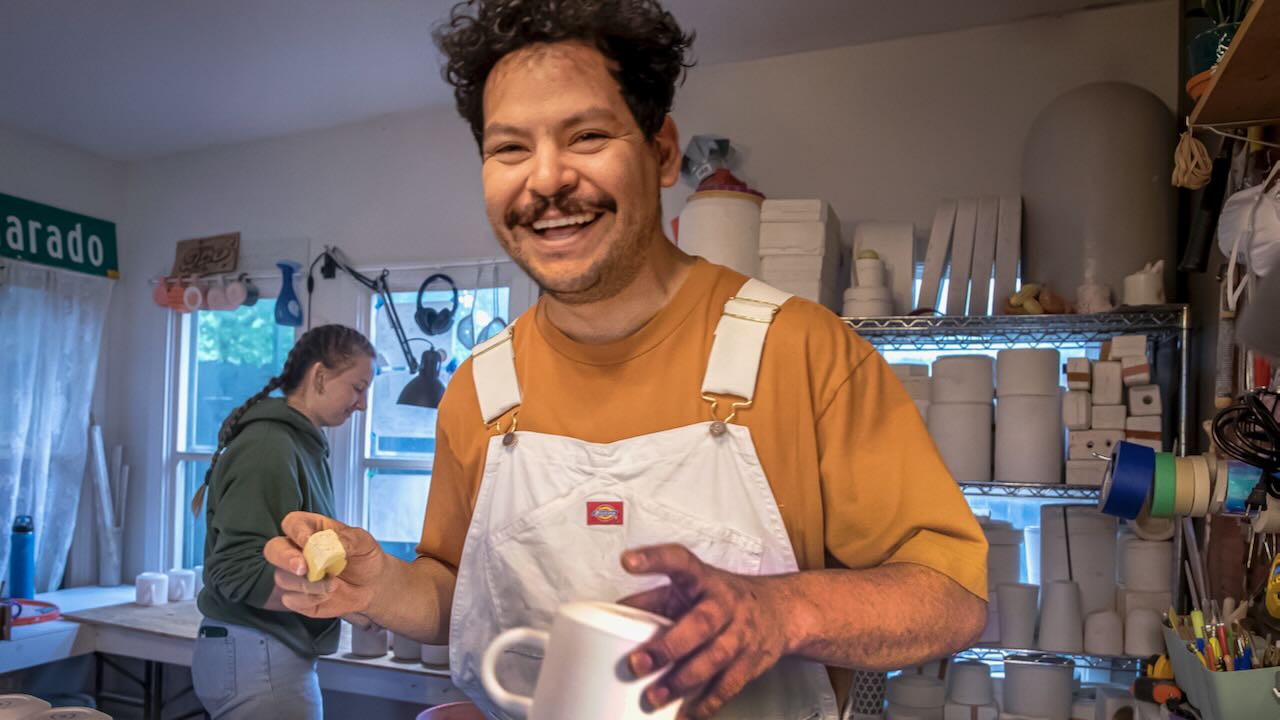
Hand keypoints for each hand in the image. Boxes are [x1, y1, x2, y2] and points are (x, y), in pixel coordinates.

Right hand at [262, 511, 385, 617]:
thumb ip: (348, 540)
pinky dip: (310, 599)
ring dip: (308, 584)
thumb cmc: (363, 557)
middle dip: (285, 559)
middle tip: (303, 568)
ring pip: (283, 578)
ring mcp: (293, 574)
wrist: (371, 585)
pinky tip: (328, 594)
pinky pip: (291, 600)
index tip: (309, 541)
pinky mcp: (296, 596)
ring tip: (334, 584)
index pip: (292, 523)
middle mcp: (296, 550)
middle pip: (273, 549)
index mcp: (310, 529)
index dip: (296, 531)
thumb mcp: (363, 542)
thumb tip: (332, 546)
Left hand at [619, 544, 798, 719]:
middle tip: (637, 664)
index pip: (680, 562)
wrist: (781, 610)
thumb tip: (614, 612)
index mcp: (704, 579)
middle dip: (668, 646)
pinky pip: (729, 685)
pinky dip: (707, 703)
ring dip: (682, 681)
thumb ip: (655, 598)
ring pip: (714, 659)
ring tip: (655, 697)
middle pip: (700, 624)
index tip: (628, 561)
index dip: (655, 560)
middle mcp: (725, 603)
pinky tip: (687, 713)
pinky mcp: (752, 661)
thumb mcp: (693, 587)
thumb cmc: (725, 597)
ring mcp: (742, 633)